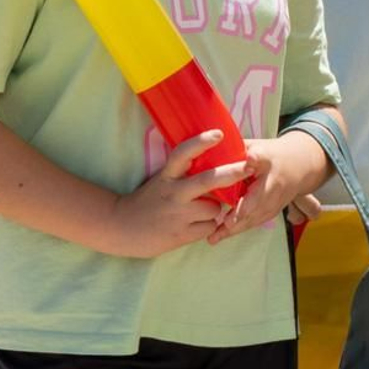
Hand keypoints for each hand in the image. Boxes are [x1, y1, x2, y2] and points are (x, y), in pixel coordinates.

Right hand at [106, 130, 244, 257]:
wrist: (120, 228)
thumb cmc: (147, 200)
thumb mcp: (161, 180)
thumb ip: (183, 173)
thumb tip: (215, 163)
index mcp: (167, 176)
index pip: (183, 153)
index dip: (201, 142)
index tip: (219, 133)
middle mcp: (173, 193)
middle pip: (208, 180)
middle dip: (232, 172)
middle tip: (248, 165)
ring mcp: (178, 215)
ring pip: (214, 208)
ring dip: (216, 209)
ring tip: (203, 211)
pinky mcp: (180, 235)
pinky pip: (208, 228)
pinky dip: (207, 226)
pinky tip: (195, 226)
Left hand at [211, 130, 330, 242]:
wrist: (301, 166)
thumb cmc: (271, 155)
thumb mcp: (255, 145)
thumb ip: (234, 149)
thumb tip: (205, 149)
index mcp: (268, 158)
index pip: (262, 157)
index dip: (255, 158)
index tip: (249, 159)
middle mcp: (274, 179)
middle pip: (260, 194)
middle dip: (244, 208)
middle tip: (227, 221)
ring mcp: (277, 197)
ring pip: (256, 214)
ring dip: (236, 226)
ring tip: (215, 236)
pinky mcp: (274, 210)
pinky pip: (255, 221)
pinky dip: (238, 229)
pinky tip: (220, 236)